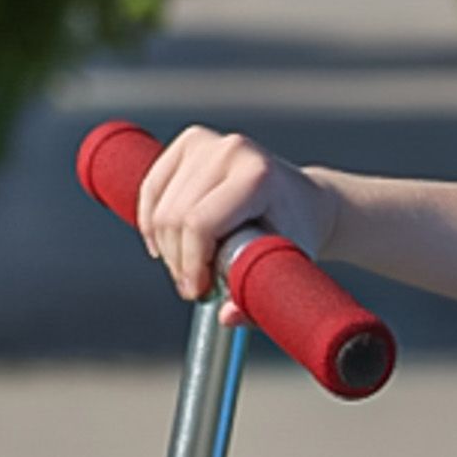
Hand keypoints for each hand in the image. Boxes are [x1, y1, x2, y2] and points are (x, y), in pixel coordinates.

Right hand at [136, 123, 336, 325]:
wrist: (305, 202)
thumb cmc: (295, 234)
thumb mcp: (285, 266)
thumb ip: (257, 296)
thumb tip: (227, 316)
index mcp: (258, 174)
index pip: (199, 224)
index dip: (191, 265)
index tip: (200, 292)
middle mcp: (232, 149)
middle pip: (174, 218)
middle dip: (179, 262)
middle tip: (197, 287)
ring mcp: (209, 141)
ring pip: (159, 208)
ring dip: (166, 248)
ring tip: (191, 269)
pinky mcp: (192, 141)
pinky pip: (152, 188)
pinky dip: (151, 222)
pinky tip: (165, 246)